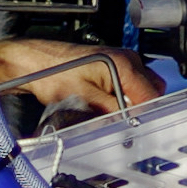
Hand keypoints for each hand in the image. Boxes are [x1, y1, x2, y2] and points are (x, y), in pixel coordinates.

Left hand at [0, 37, 158, 117]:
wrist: (35, 62)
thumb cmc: (54, 74)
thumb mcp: (86, 100)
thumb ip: (114, 112)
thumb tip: (131, 124)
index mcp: (125, 65)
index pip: (151, 97)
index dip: (145, 115)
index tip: (136, 128)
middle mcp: (127, 59)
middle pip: (151, 91)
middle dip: (140, 108)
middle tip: (121, 121)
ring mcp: (121, 60)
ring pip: (140, 88)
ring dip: (130, 102)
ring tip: (109, 111)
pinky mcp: (112, 64)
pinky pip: (128, 83)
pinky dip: (122, 95)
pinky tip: (105, 103)